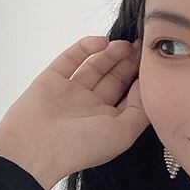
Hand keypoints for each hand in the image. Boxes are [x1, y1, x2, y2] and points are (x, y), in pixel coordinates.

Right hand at [0, 36, 146, 189]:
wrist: (35, 148)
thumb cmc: (82, 146)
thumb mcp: (123, 133)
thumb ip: (139, 110)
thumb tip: (146, 85)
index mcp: (108, 122)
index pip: (129, 96)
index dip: (142, 79)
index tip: (155, 63)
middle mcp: (90, 107)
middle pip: (114, 78)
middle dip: (128, 63)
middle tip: (142, 46)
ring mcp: (71, 92)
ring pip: (95, 67)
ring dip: (110, 54)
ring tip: (125, 44)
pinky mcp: (51, 79)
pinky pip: (71, 58)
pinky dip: (85, 47)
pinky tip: (102, 41)